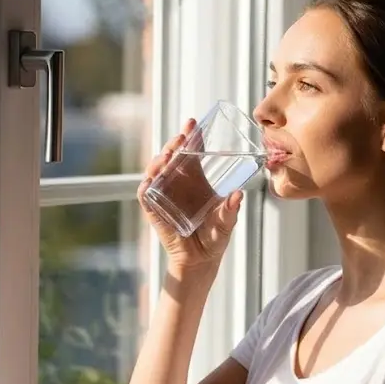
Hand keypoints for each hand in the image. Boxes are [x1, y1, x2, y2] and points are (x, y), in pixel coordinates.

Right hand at [137, 117, 242, 269]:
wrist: (201, 260)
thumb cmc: (216, 237)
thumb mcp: (226, 221)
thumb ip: (231, 210)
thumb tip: (239, 195)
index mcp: (196, 179)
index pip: (191, 152)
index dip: (191, 137)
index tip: (193, 123)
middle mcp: (178, 183)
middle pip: (172, 156)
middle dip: (174, 144)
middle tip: (181, 137)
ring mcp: (164, 195)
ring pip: (157, 171)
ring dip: (160, 161)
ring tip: (168, 156)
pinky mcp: (154, 210)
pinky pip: (146, 195)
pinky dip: (146, 186)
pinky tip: (151, 179)